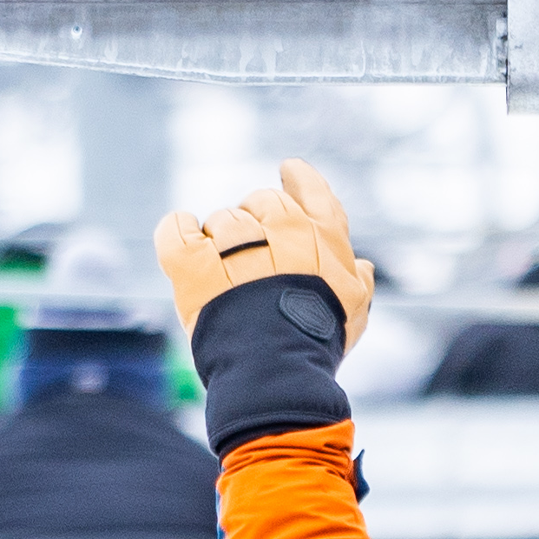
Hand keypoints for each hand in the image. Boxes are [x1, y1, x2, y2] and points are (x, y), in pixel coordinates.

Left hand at [153, 157, 374, 341]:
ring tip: (227, 281)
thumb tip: (362, 266)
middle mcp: (278, 225)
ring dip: (222, 242)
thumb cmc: (318, 340)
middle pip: (261, 201)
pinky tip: (185, 247)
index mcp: (320, 235)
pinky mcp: (191, 258)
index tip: (289, 171)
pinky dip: (178, 232)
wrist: (274, 366)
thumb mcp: (353, 309)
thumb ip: (357, 281)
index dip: (298, 177)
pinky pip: (176, 228)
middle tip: (254, 259)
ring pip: (222, 220)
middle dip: (257, 221)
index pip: (311, 188)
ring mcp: (233, 239)